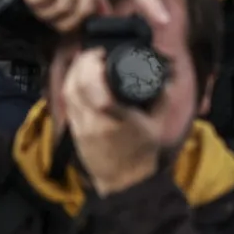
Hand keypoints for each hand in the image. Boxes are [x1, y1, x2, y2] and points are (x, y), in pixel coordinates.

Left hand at [64, 48, 170, 195]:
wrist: (123, 182)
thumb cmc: (143, 152)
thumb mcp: (159, 122)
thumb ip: (163, 95)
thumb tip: (168, 70)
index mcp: (115, 119)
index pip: (94, 87)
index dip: (93, 65)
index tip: (103, 52)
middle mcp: (92, 122)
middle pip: (75, 86)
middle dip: (81, 63)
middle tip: (94, 52)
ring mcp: (79, 127)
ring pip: (67, 92)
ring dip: (73, 72)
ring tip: (86, 60)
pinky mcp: (72, 130)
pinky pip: (65, 102)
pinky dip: (69, 85)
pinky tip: (78, 76)